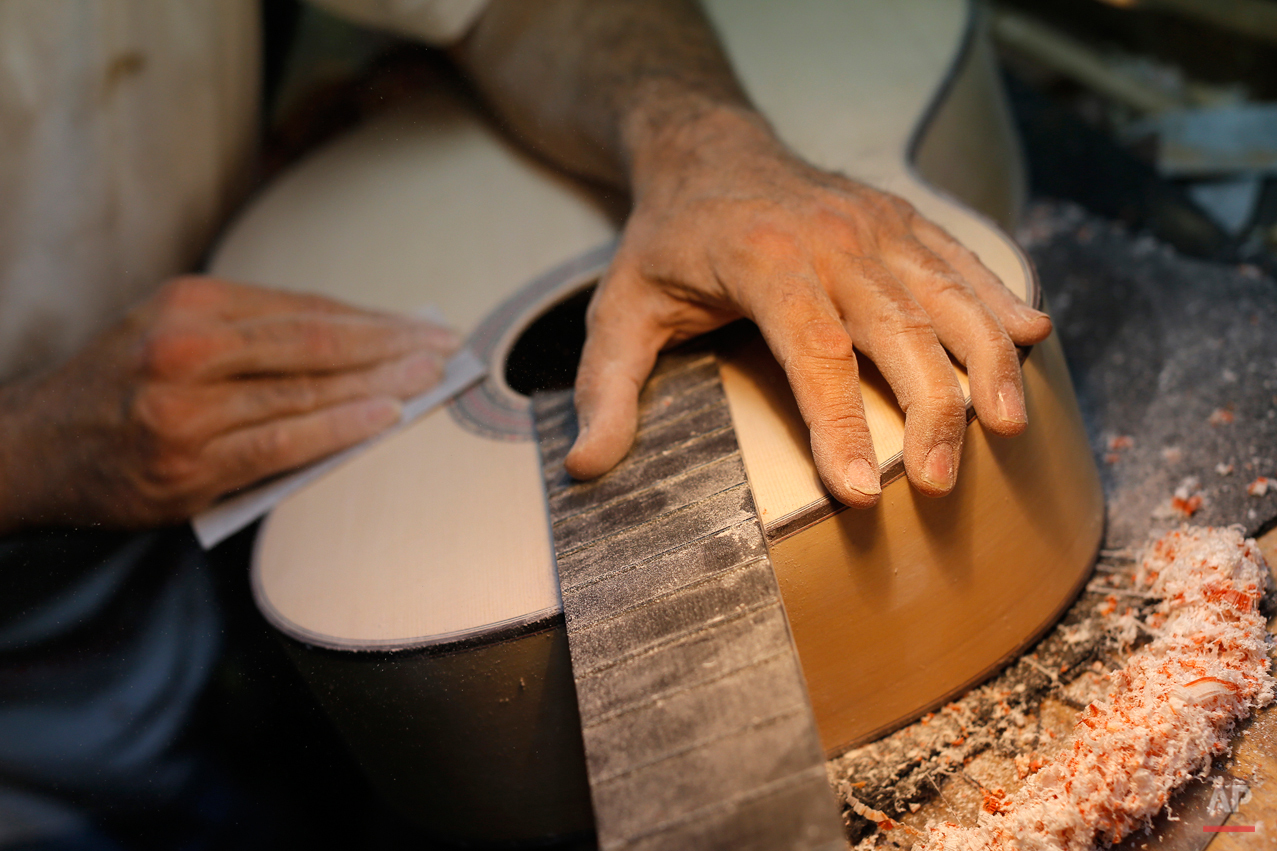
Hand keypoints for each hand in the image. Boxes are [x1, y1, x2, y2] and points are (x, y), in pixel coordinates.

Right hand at [0, 276, 457, 531]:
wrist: (32, 448)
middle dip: (389, 344)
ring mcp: (187, 410)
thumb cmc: (119, 388)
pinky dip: (340, 428)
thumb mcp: (173, 332)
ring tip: (431, 380)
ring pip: (305, 392)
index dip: (370, 318)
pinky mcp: (189, 465)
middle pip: (314, 343)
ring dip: (380, 384)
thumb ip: (253, 337)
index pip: (303, 309)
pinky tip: (386, 417)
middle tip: (445, 348)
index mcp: (189, 303)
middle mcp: (187, 347)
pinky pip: (282, 443)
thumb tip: (356, 345)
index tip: (420, 324)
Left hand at [565, 108, 1050, 505]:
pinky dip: (1000, 300)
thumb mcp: (619, 310)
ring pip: (948, 294)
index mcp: (762, 259)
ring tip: (1005, 428)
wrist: (710, 150)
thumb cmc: (667, 241)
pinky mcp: (904, 220)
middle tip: (939, 482)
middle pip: (898, 329)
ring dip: (984, 363)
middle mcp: (831, 237)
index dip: (839, 425)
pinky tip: (1032, 341)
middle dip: (928, 410)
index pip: (811, 350)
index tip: (860, 494)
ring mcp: (876, 225)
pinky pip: (963, 261)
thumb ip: (605, 388)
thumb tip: (585, 468)